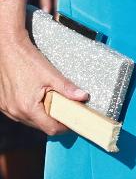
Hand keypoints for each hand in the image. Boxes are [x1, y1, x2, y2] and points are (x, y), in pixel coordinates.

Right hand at [0, 13, 88, 135]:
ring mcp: (7, 109)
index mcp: (28, 108)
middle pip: (40, 126)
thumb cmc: (27, 60)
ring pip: (29, 120)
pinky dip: (30, 110)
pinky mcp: (3, 104)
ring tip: (51, 101)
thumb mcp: (51, 74)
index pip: (50, 128)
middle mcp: (15, 112)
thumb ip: (67, 88)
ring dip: (41, 115)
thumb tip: (83, 96)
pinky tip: (36, 98)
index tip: (73, 119)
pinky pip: (19, 113)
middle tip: (65, 108)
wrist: (8, 49)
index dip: (64, 126)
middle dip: (54, 119)